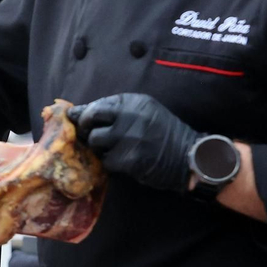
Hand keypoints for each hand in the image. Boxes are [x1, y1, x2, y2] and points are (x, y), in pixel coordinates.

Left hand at [67, 93, 199, 192]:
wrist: (188, 156)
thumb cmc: (163, 133)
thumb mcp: (145, 111)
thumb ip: (116, 110)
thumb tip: (79, 112)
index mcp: (132, 102)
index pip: (97, 105)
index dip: (84, 114)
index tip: (79, 121)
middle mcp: (129, 116)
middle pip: (90, 119)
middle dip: (85, 128)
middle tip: (89, 136)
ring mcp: (128, 138)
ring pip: (95, 141)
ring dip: (99, 148)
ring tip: (111, 150)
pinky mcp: (128, 159)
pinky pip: (106, 161)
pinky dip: (110, 164)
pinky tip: (122, 163)